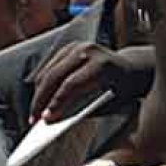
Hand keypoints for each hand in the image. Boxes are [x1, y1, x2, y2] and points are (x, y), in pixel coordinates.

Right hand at [31, 42, 154, 123]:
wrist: (132, 68)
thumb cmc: (122, 90)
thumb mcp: (109, 102)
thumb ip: (85, 110)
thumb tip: (56, 119)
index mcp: (102, 65)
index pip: (71, 84)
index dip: (56, 102)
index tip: (45, 119)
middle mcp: (88, 51)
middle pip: (55, 76)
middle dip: (41, 100)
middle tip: (33, 120)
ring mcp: (77, 46)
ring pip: (48, 71)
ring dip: (38, 93)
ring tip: (34, 114)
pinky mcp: (69, 47)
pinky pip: (49, 67)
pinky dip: (42, 84)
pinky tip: (39, 100)